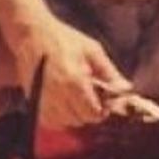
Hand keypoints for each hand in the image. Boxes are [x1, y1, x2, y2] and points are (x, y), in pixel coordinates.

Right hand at [13, 16, 132, 129]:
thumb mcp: (93, 50)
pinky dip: (59, 118)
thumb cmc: (64, 39)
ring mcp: (42, 99)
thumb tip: (126, 88)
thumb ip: (110, 72)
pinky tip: (65, 103)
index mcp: (75, 81)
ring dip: (75, 116)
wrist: (32, 35)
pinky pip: (49, 121)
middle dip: (89, 113)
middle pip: (79, 120)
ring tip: (78, 98)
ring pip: (64, 123)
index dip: (102, 111)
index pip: (92, 112)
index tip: (105, 103)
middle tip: (93, 99)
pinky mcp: (33, 100)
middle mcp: (57, 94)